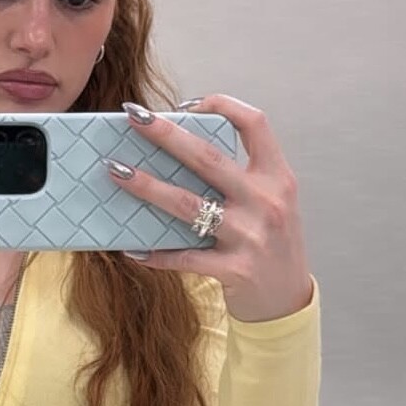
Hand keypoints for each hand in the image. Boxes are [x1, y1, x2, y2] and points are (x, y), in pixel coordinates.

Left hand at [109, 95, 312, 322]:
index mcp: (277, 178)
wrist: (288, 301)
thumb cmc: (271, 243)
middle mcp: (267, 202)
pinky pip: (184, 257)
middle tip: (133, 116)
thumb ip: (240, 177)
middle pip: (208, 158)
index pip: (255, 124)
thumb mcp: (270, 202)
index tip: (187, 103)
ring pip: (188, 204)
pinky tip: (132, 248)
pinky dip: (156, 252)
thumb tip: (179, 149)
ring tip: (116, 171)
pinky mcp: (235, 270)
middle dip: (166, 134)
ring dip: (147, 186)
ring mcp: (251, 237)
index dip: (222, 105)